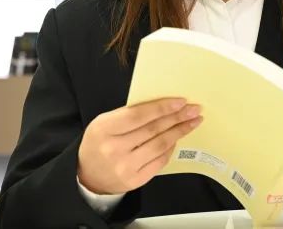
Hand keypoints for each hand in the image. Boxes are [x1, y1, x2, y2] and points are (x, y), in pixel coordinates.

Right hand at [77, 97, 202, 194]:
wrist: (88, 176)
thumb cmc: (99, 143)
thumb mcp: (105, 122)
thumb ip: (129, 114)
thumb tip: (162, 106)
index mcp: (104, 129)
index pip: (138, 115)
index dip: (162, 107)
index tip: (181, 101)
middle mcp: (114, 149)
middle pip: (153, 129)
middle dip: (177, 117)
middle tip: (194, 109)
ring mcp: (125, 167)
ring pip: (160, 145)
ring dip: (179, 131)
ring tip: (192, 122)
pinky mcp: (135, 181)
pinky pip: (159, 161)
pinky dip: (170, 148)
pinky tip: (177, 138)